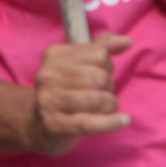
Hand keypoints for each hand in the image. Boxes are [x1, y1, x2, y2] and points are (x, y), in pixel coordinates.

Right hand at [23, 36, 131, 153]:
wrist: (38, 123)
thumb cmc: (66, 89)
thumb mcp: (79, 63)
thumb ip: (102, 48)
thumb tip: (127, 41)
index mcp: (54, 55)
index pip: (99, 54)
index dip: (107, 66)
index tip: (99, 75)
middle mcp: (48, 75)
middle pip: (99, 78)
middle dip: (109, 88)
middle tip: (102, 94)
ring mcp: (48, 100)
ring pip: (96, 99)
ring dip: (110, 105)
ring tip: (106, 108)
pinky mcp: (54, 124)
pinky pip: (89, 123)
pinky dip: (111, 122)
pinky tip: (123, 120)